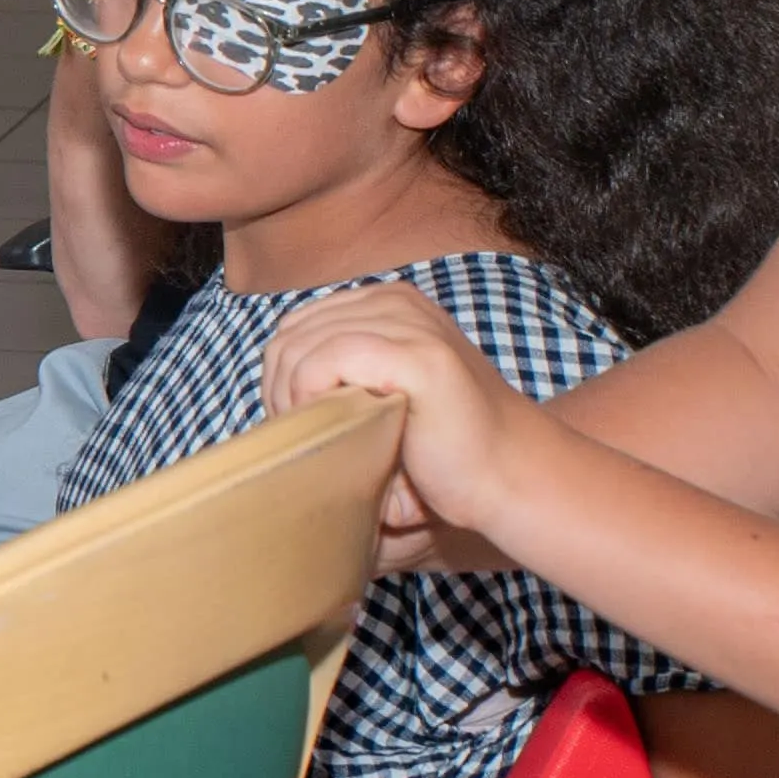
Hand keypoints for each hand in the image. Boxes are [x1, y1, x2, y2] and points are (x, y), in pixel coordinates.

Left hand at [261, 282, 548, 571]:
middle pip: (290, 336)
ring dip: (293, 400)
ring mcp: (411, 323)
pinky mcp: (418, 356)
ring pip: (300, 347)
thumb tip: (270, 381)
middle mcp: (398, 301)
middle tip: (305, 437)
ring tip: (322, 437)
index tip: (298, 423)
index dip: (281, 377)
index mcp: (387, 303)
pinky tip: (337, 426)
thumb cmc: (440, 448)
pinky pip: (326, 362)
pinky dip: (311, 397)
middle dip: (280, 390)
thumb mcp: (378, 393)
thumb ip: (336, 372)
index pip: (295, 327)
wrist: (508, 476)